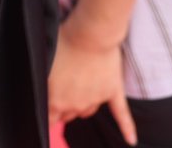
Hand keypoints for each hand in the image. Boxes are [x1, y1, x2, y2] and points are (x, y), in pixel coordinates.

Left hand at [48, 12, 137, 144]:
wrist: (90, 33)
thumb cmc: (64, 42)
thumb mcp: (45, 62)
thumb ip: (44, 81)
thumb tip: (40, 87)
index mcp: (56, 100)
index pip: (51, 119)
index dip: (49, 111)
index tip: (49, 107)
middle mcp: (76, 105)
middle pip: (69, 115)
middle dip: (65, 105)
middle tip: (65, 85)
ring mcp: (95, 100)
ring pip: (87, 111)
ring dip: (82, 104)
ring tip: (81, 85)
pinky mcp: (112, 92)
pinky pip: (121, 114)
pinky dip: (127, 128)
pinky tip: (131, 140)